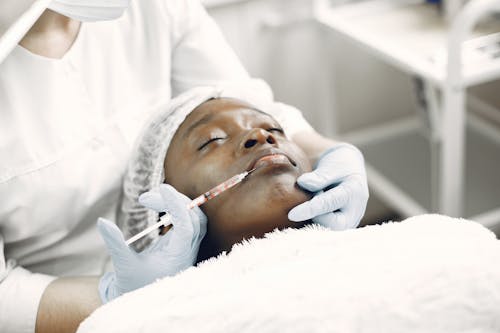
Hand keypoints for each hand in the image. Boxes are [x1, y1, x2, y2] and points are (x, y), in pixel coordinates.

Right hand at [98, 184, 206, 302]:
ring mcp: (187, 246)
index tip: (162, 188)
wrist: (142, 301)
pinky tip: (157, 205)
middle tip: (145, 198)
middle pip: (193, 217)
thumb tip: (102, 221)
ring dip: (177, 203)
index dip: (176, 205)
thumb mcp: (123, 265)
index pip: (186, 225)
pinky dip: (176, 208)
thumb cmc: (134, 286)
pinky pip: (187, 220)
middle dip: (173, 201)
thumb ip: (115, 243)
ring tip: (152, 198)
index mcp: (179, 256)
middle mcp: (188, 250)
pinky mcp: (182, 242)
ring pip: (194, 217)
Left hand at [288, 144, 368, 229]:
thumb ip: (319, 176)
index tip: (292, 215)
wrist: (350, 170)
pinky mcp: (343, 226)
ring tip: (308, 208)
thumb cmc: (339, 165)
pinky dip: (316, 225)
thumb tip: (302, 182)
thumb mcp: (331, 166)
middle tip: (305, 204)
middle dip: (315, 218)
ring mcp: (351, 221)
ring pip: (330, 230)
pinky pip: (328, 231)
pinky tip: (306, 217)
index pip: (329, 204)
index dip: (309, 209)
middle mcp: (355, 210)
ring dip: (315, 222)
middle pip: (334, 225)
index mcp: (353, 192)